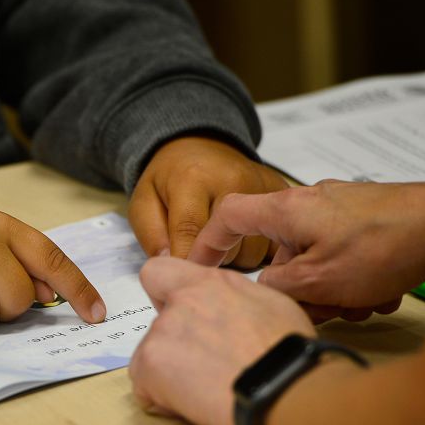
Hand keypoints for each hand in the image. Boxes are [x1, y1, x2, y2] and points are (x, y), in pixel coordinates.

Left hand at [129, 257, 313, 424]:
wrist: (287, 392)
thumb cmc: (291, 355)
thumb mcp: (271, 305)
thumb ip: (233, 299)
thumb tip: (225, 310)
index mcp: (209, 283)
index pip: (158, 271)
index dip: (164, 294)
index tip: (181, 314)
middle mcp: (180, 302)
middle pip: (159, 323)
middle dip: (176, 343)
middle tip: (207, 366)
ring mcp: (161, 333)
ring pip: (152, 355)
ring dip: (172, 373)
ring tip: (209, 390)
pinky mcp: (149, 365)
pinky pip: (144, 386)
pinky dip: (162, 398)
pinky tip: (196, 404)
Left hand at [130, 136, 287, 264]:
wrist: (199, 145)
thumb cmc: (167, 180)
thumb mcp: (143, 204)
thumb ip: (152, 237)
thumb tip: (172, 265)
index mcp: (193, 180)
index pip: (192, 234)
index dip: (186, 264)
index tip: (183, 279)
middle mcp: (234, 181)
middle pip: (228, 250)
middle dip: (210, 262)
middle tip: (199, 255)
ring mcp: (262, 187)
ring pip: (255, 251)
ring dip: (236, 258)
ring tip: (220, 243)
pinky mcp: (281, 193)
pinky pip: (275, 241)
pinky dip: (259, 248)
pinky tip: (242, 239)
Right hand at [188, 180, 424, 319]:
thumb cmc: (385, 244)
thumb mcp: (317, 281)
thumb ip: (276, 288)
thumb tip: (264, 291)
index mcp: (286, 210)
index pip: (227, 217)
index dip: (207, 243)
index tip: (199, 267)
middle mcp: (308, 203)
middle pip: (278, 251)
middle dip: (296, 288)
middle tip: (318, 308)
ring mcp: (338, 210)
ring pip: (313, 259)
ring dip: (331, 290)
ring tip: (360, 302)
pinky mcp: (364, 219)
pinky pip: (341, 255)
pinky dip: (352, 279)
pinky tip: (377, 293)